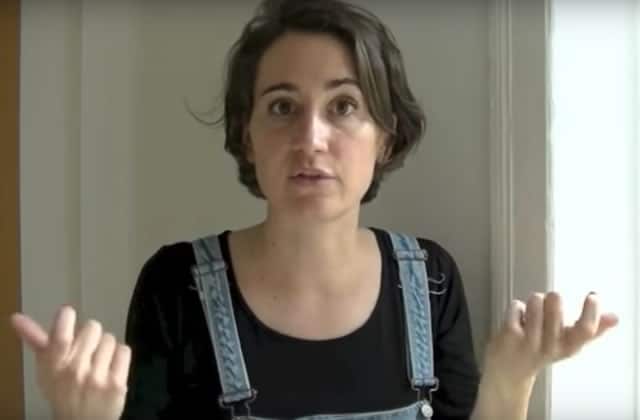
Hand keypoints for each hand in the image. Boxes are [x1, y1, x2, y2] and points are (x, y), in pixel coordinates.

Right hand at [10, 306, 130, 419]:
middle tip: (87, 352)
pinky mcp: (116, 385)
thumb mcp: (45, 369)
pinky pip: (124, 351)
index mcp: (54, 365)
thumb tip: (16, 317)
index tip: (67, 315)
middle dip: (91, 336)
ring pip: (110, 338)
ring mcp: (96, 378)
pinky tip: (111, 369)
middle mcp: (74, 371)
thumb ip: (35, 340)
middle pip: (92, 327)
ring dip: (106, 348)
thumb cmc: (63, 391)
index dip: (66, 318)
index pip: (62, 335)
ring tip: (98, 364)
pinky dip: (120, 357)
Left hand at [483, 292, 617, 390]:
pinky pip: (517, 306)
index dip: (591, 311)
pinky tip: (516, 320)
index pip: (585, 330)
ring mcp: (529, 340)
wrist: (509, 374)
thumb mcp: (567, 345)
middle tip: (548, 303)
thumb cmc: (541, 353)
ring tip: (531, 313)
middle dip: (551, 297)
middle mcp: (550, 345)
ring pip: (535, 300)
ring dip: (533, 301)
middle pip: (556, 306)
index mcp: (568, 346)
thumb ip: (591, 331)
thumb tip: (614, 317)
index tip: (592, 296)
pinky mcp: (509, 334)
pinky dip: (516, 308)